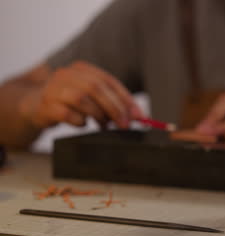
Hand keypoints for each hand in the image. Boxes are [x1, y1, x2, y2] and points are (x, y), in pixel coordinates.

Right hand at [20, 61, 143, 128]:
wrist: (34, 106)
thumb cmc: (69, 102)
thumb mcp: (90, 97)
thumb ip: (112, 102)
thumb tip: (137, 116)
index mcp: (81, 69)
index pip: (109, 81)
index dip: (126, 99)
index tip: (138, 115)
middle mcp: (66, 75)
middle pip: (96, 88)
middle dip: (115, 108)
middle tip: (124, 124)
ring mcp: (53, 89)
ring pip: (81, 99)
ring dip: (98, 115)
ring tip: (104, 125)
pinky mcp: (45, 105)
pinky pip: (66, 114)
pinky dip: (79, 121)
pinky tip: (83, 124)